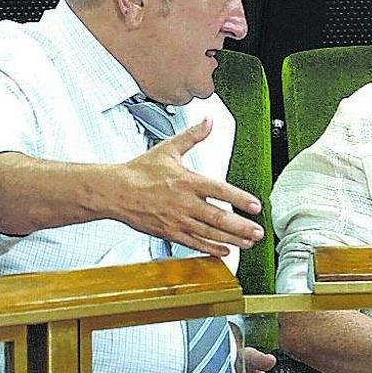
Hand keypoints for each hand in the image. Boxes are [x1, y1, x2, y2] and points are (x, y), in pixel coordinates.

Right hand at [114, 118, 263, 256]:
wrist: (113, 191)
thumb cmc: (138, 172)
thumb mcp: (168, 149)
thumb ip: (192, 136)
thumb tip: (208, 121)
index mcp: (187, 181)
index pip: (220, 191)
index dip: (239, 199)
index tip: (255, 206)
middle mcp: (184, 203)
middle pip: (218, 217)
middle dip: (241, 227)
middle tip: (258, 232)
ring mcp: (177, 220)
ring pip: (209, 233)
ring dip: (231, 239)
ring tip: (248, 242)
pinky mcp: (169, 232)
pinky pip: (193, 243)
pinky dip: (210, 248)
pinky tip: (224, 251)